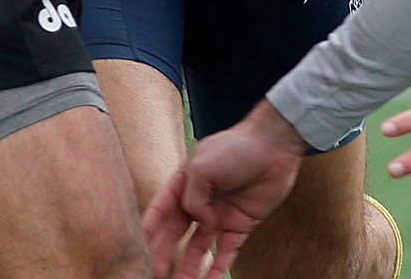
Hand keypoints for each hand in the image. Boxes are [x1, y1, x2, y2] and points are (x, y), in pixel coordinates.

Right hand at [144, 102, 307, 278]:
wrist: (274, 145)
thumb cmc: (235, 148)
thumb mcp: (201, 167)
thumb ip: (192, 200)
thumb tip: (201, 224)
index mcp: (183, 184)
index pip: (159, 213)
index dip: (146, 233)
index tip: (136, 253)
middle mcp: (199, 202)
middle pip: (174, 236)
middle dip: (162, 256)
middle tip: (153, 275)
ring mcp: (219, 216)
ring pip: (197, 250)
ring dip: (186, 269)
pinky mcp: (240, 226)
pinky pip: (226, 253)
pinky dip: (217, 270)